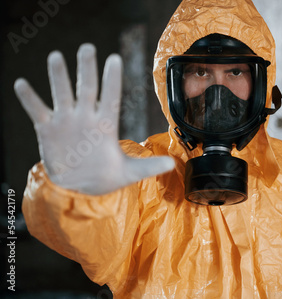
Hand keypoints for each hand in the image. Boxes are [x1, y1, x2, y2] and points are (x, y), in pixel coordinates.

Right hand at [14, 43, 173, 194]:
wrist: (80, 187)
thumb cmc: (106, 176)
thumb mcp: (129, 173)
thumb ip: (149, 166)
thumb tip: (173, 164)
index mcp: (106, 125)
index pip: (111, 97)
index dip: (112, 79)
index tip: (115, 59)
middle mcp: (86, 117)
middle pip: (87, 88)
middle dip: (87, 69)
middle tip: (88, 48)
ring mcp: (66, 121)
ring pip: (62, 93)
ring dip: (58, 77)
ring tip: (55, 57)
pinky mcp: (48, 129)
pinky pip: (37, 110)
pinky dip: (29, 98)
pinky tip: (22, 83)